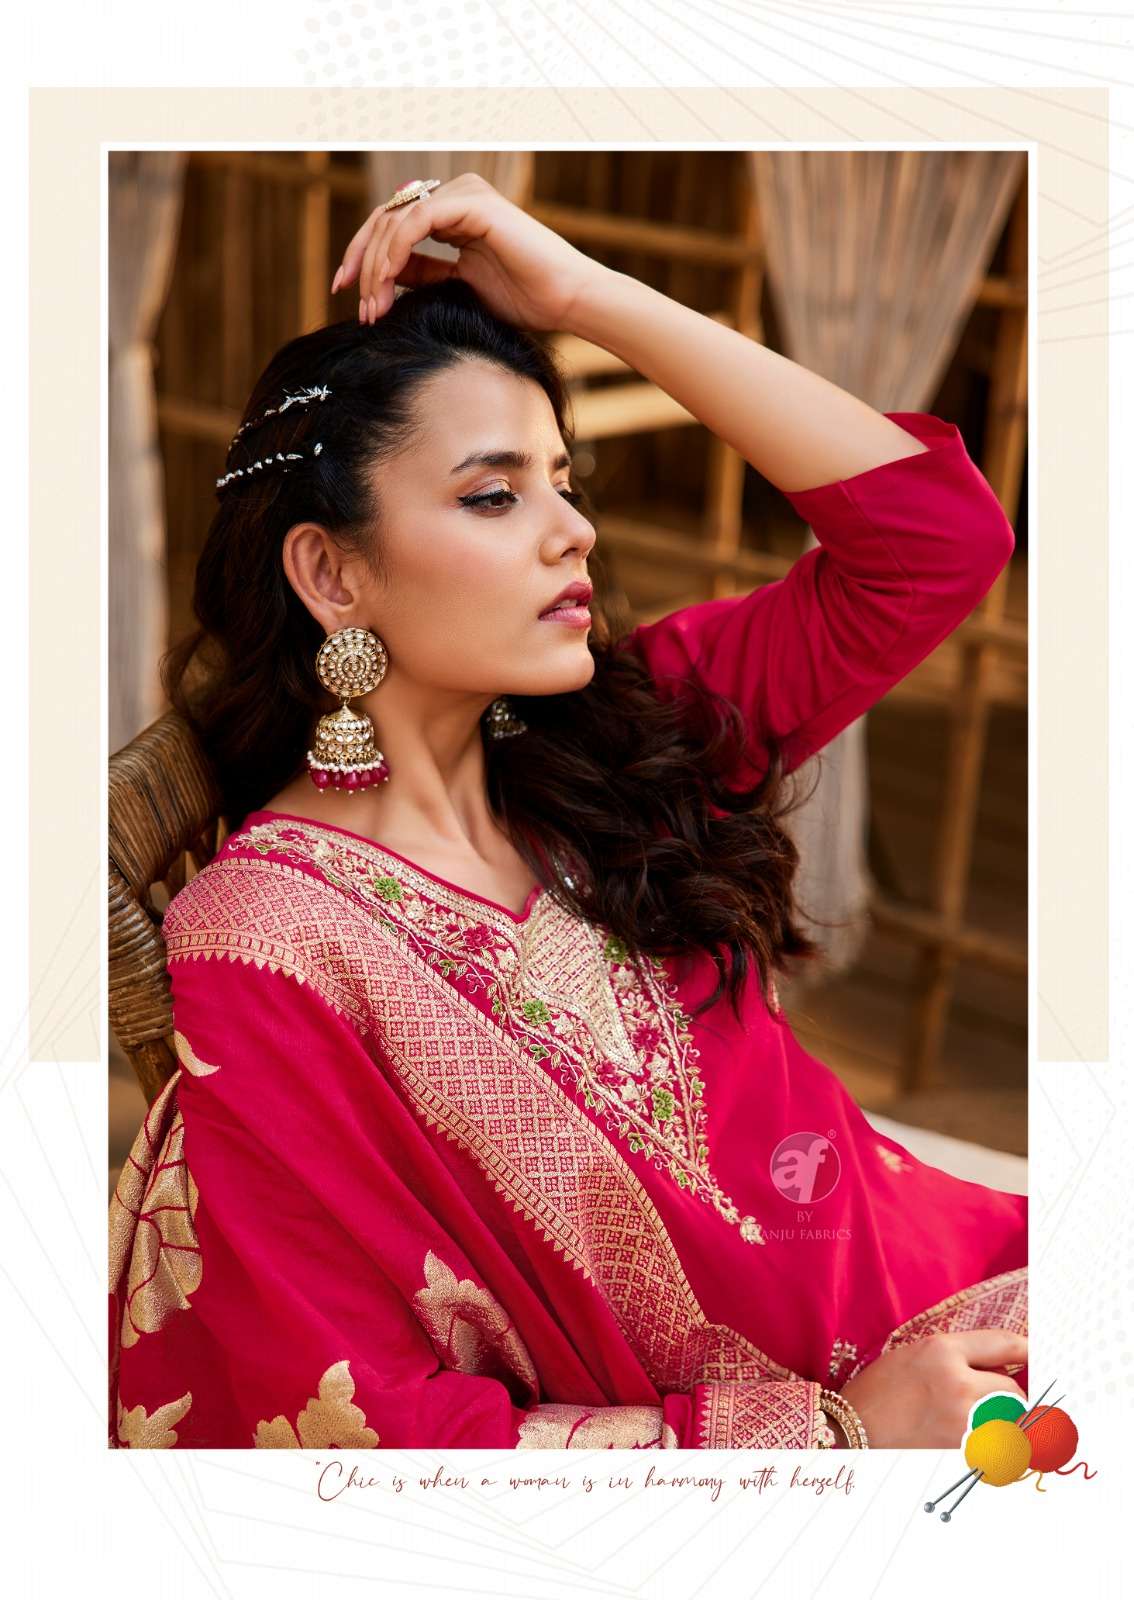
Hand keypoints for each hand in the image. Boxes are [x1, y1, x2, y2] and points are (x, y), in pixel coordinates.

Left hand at [331, 172, 606, 333]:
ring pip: (396, 220)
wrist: (566, 300)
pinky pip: (416, 221)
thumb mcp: (457, 288)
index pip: (393, 226)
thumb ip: (422, 274)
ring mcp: (464, 194)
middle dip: (362, 261)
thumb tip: (382, 276)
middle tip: (353, 303)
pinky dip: (395, 251)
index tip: (346, 292)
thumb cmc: (524, 300)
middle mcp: (456, 196)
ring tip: (372, 306)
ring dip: (376, 265)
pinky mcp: (472, 202)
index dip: (363, 257)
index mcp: (453, 212)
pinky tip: (385, 281)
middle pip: (386, 219)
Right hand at [838, 1328, 1027, 1448]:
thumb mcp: (915, 1354)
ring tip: (969, 1422)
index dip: (1029, 1350)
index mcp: (941, 1350)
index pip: (1004, 1345)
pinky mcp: (962, 1454)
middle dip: (1005, 1397)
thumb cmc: (880, 1391)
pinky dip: (990, 1444)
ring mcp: (962, 1422)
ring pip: (1007, 1422)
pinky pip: (994, 1447)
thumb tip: (1006, 1369)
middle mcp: (957, 1383)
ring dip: (1000, 1423)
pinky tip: (966, 1441)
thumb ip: (960, 1356)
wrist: (851, 1432)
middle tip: (981, 1402)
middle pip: (1012, 1391)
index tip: (1041, 1355)